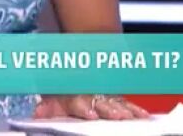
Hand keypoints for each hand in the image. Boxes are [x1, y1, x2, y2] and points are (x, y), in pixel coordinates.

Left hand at [33, 94, 148, 119]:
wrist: (80, 64)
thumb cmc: (66, 87)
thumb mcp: (52, 96)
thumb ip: (48, 107)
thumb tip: (38, 114)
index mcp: (75, 95)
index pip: (80, 101)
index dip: (85, 108)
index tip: (90, 114)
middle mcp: (92, 95)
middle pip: (102, 102)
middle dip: (110, 110)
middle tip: (117, 116)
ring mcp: (106, 96)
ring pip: (117, 102)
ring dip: (125, 110)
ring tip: (132, 117)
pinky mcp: (117, 99)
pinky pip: (128, 104)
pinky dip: (136, 110)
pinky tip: (144, 116)